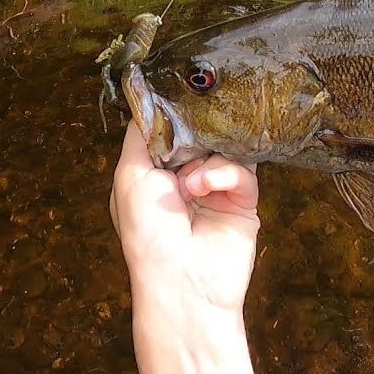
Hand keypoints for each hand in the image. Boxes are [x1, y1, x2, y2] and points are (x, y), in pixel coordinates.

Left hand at [110, 122, 264, 373]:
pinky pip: (242, 170)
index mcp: (154, 172)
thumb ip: (142, 135)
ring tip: (190, 183)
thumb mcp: (130, 176)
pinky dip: (223, 174)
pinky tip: (206, 188)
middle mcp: (185, 177)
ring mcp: (216, 187)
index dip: (173, 113)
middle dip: (197, 131)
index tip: (180, 91)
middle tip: (194, 130)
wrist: (182, 282)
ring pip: (224, 148)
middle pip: (201, 133)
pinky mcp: (243, 199)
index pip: (169, 130)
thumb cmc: (147, 233)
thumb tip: (150, 99)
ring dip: (205, 160)